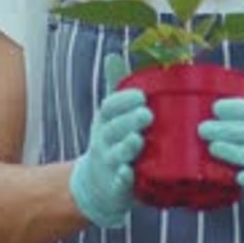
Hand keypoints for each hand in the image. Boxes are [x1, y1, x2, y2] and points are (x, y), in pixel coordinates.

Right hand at [69, 56, 152, 227]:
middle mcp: (104, 141)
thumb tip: (112, 55)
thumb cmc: (112, 141)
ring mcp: (108, 165)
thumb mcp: (111, 115)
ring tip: (138, 140)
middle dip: (128, 121)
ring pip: (116, 155)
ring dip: (126, 147)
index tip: (142, 95)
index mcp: (105, 122)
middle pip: (113, 129)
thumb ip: (116, 88)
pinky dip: (122, 179)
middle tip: (147, 113)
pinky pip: (117, 183)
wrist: (96, 185)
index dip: (123, 100)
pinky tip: (129, 173)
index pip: (109, 107)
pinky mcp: (115, 187)